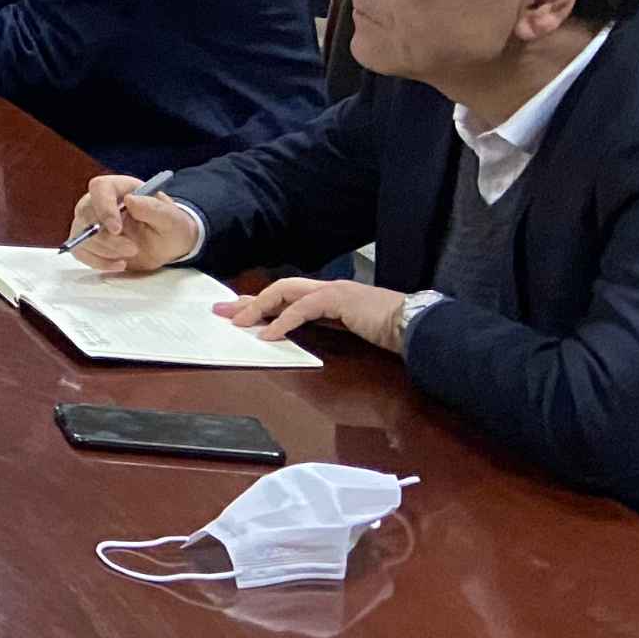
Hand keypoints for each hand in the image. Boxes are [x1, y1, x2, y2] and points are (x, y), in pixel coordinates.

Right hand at [67, 175, 201, 272]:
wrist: (167, 244)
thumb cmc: (169, 226)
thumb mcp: (171, 218)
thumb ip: (154, 208)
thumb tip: (131, 200)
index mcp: (119, 188)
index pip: (100, 188)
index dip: (104, 208)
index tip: (117, 229)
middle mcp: (98, 202)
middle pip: (86, 215)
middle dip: (108, 239)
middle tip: (133, 249)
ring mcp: (89, 222)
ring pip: (81, 235)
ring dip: (105, 251)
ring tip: (131, 255)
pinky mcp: (87, 242)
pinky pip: (81, 251)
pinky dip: (98, 262)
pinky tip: (119, 264)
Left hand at [216, 277, 409, 352]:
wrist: (417, 325)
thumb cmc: (390, 333)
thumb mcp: (351, 335)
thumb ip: (327, 335)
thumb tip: (301, 348)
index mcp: (329, 297)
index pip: (286, 296)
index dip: (260, 303)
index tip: (237, 312)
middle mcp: (326, 289)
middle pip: (277, 289)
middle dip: (247, 300)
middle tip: (221, 311)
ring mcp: (332, 291)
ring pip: (283, 292)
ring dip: (258, 307)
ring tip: (237, 322)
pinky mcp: (338, 299)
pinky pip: (301, 309)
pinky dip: (283, 321)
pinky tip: (269, 335)